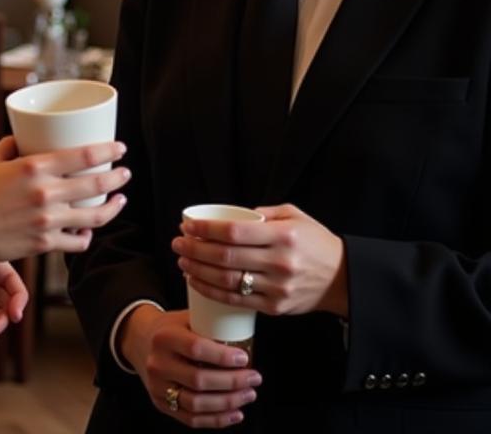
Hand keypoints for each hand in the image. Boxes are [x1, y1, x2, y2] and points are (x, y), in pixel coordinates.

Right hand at [0, 136, 129, 269]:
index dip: (108, 150)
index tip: (120, 148)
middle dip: (118, 177)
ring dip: (113, 208)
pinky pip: (76, 242)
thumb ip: (10, 146)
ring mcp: (47, 222)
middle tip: (125, 173)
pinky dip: (87, 235)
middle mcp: (46, 194)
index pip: (84, 155)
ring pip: (94, 217)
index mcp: (34, 168)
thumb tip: (22, 137)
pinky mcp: (43, 244)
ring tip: (120, 201)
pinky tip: (89, 229)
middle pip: (96, 184)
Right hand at [119, 305, 259, 427]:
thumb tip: (244, 331)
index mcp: (164, 337)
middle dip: (232, 382)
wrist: (139, 340)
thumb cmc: (170, 328)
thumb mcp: (183, 318)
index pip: (195, 349)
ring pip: (196, 404)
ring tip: (248, 395)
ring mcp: (158, 387)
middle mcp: (158, 364)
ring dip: (227, 403)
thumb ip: (208, 324)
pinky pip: (191, 419)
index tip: (244, 359)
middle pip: (198, 380)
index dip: (222, 357)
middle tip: (254, 378)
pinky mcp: (160, 404)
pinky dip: (216, 420)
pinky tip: (235, 413)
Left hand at [173, 203, 347, 318]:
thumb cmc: (316, 243)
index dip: (205, 229)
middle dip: (195, 249)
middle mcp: (279, 263)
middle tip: (178, 243)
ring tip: (182, 261)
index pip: (233, 232)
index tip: (187, 226)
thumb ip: (263, 213)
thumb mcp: (295, 216)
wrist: (344, 279)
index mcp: (283, 236)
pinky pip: (237, 301)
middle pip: (225, 257)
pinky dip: (212, 291)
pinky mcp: (276, 307)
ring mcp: (277, 288)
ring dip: (198, 271)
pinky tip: (197, 281)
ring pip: (227, 281)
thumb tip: (230, 216)